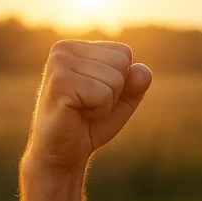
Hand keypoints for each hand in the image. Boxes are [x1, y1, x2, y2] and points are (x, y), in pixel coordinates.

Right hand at [26, 40, 151, 171]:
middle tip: (89, 105)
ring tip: (82, 110)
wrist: (63, 152)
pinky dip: (99, 111)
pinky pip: (103, 94)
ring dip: (106, 103)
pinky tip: (78, 114)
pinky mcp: (59, 83)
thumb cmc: (90, 123)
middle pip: (121, 63)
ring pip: (115, 79)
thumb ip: (136, 83)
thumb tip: (142, 70)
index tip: (96, 95)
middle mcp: (64, 49)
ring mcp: (59, 63)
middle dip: (114, 92)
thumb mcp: (122, 100)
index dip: (120, 81)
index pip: (124, 53)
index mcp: (76, 47)